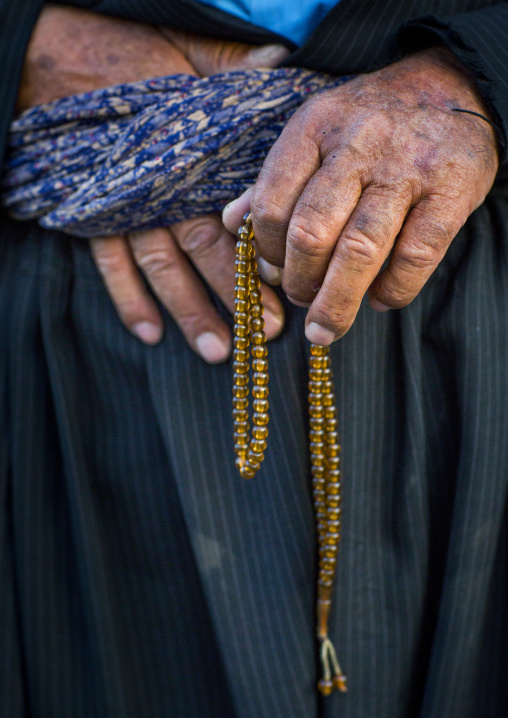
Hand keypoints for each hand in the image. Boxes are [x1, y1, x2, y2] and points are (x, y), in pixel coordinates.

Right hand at [19, 6, 288, 359]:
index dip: (255, 261)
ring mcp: (126, 209)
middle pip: (201, 252)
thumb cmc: (136, 64)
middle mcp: (161, 191)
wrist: (67, 69)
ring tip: (216, 351)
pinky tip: (148, 333)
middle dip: (233, 297)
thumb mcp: (189, 53)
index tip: (282, 297)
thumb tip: (277, 61)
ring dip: (188, 312)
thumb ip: (230, 67)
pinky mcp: (96, 217)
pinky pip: (109, 265)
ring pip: (160, 269)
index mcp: (191, 159)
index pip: (229, 219)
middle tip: (263, 334)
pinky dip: (127, 300)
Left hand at [224, 47, 498, 344]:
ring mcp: (408, 168)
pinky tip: (379, 300)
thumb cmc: (373, 120)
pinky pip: (415, 257)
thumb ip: (275, 178)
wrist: (455, 87)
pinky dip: (393, 291)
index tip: (274, 272)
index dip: (265, 252)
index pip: (271, 203)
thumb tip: (230, 223)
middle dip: (298, 283)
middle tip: (301, 301)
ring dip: (336, 303)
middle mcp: (359, 143)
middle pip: (311, 233)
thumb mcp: (317, 131)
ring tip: (325, 328)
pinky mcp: (451, 192)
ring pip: (359, 251)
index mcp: (316, 126)